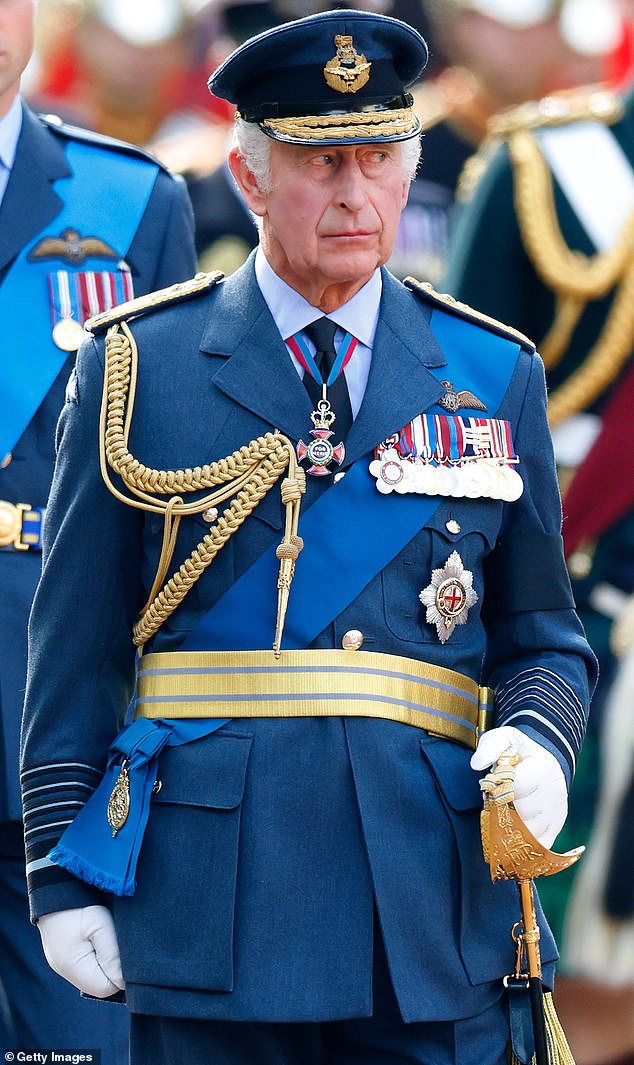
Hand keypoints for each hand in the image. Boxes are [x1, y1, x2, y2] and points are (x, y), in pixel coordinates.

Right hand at [37, 905, 124, 997]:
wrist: (56, 886)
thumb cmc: (80, 905)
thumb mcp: (102, 927)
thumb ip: (113, 956)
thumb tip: (125, 982)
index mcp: (73, 966)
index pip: (106, 988)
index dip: (122, 976)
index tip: (130, 956)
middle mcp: (65, 970)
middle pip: (99, 984)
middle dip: (114, 970)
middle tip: (122, 946)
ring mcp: (62, 964)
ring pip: (93, 975)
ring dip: (106, 963)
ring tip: (111, 940)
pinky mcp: (63, 956)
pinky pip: (85, 966)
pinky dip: (96, 958)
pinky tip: (101, 940)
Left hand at [471, 725, 567, 848]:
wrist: (544, 761)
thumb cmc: (519, 751)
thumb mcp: (504, 738)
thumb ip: (489, 746)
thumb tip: (477, 764)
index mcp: (543, 768)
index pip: (516, 788)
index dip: (498, 790)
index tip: (491, 787)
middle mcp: (555, 792)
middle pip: (522, 813)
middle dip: (503, 810)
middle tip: (495, 803)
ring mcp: (558, 812)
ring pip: (530, 832)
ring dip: (511, 828)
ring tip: (503, 815)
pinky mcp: (556, 827)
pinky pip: (540, 846)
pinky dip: (524, 843)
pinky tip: (512, 834)